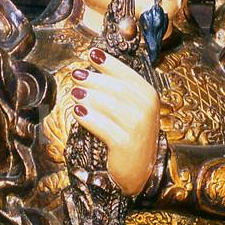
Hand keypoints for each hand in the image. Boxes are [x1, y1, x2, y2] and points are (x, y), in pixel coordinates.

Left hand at [71, 48, 159, 195]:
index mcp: (149, 96)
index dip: (108, 63)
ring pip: (108, 104)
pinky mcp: (125, 143)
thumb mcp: (130, 109)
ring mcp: (137, 127)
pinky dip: (88, 117)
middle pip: (116, 87)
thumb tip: (90, 70)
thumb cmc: (129, 135)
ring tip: (75, 93)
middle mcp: (147, 109)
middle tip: (76, 75)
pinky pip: (102, 125)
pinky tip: (77, 111)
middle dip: (94, 79)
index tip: (92, 54)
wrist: (138, 170)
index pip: (127, 74)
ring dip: (88, 96)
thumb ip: (117, 90)